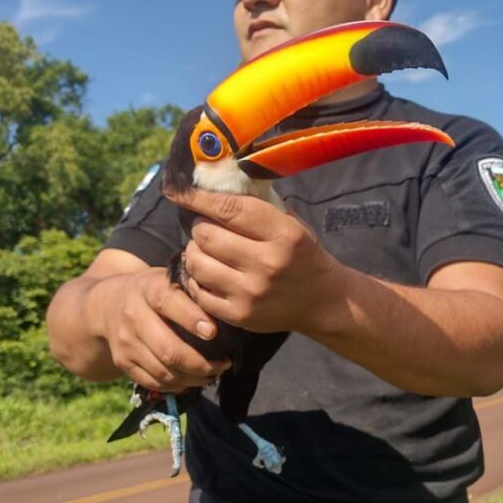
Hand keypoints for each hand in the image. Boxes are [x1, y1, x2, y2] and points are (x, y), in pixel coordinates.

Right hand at [100, 267, 231, 391]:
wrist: (107, 305)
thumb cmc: (153, 291)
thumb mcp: (168, 280)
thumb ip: (192, 290)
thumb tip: (227, 309)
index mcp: (148, 289)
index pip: (168, 303)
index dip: (192, 319)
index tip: (213, 332)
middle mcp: (133, 316)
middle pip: (168, 349)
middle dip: (201, 363)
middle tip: (225, 364)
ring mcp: (126, 342)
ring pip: (163, 371)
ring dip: (194, 378)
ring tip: (214, 374)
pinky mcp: (122, 362)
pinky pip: (154, 382)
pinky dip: (177, 386)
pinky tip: (193, 380)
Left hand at [168, 190, 340, 333]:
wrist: (322, 301)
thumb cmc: (303, 255)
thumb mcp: (291, 224)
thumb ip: (258, 207)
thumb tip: (214, 187)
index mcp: (284, 234)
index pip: (230, 209)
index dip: (199, 197)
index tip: (180, 190)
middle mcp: (267, 264)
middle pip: (206, 236)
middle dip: (199, 226)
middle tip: (205, 227)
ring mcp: (250, 293)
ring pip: (196, 263)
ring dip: (194, 252)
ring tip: (204, 250)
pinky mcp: (239, 315)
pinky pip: (198, 291)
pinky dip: (196, 278)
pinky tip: (208, 272)